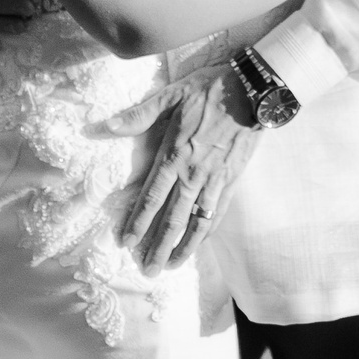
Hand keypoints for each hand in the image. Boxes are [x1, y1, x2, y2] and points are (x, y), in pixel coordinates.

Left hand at [96, 64, 259, 272]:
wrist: (254, 91)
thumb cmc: (210, 89)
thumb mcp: (171, 95)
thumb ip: (138, 114)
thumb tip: (104, 126)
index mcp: (175, 154)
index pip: (152, 196)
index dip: (138, 221)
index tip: (126, 243)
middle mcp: (193, 173)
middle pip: (172, 218)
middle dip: (158, 245)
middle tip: (146, 270)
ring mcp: (215, 180)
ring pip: (196, 221)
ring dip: (182, 246)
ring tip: (170, 266)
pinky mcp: (232, 180)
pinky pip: (217, 212)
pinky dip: (206, 231)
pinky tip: (198, 244)